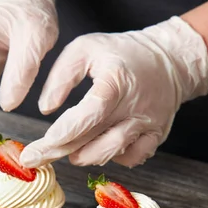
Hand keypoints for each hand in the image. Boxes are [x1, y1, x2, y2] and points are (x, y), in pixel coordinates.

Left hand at [20, 17, 207, 167]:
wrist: (171, 59)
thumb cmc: (122, 53)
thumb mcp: (85, 49)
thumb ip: (61, 76)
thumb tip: (46, 108)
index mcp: (116, 82)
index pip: (88, 115)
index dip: (62, 134)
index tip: (40, 146)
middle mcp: (134, 106)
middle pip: (94, 139)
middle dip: (59, 152)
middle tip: (35, 159)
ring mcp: (148, 123)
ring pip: (112, 152)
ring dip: (85, 156)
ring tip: (69, 151)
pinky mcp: (156, 135)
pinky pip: (132, 158)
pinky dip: (112, 158)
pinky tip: (99, 148)